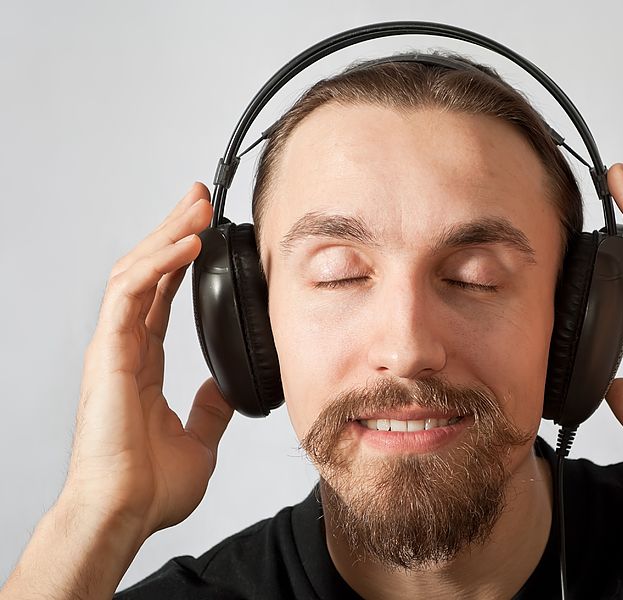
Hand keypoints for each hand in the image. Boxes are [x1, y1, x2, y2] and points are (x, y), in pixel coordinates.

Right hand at [65, 182, 233, 539]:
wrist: (125, 513)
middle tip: (200, 199)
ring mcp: (113, 347)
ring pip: (136, 272)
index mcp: (143, 363)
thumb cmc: (149, 487)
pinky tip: (187, 244)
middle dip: (174, 230)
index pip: (161, 296)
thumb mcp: (199, 439)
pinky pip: (131, 294)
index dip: (180, 260)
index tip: (204, 232)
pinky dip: (160, 265)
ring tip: (198, 207)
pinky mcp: (108, 353)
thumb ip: (208, 409)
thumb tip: (223, 389)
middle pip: (148, 272)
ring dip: (168, 235)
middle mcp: (125, 348)